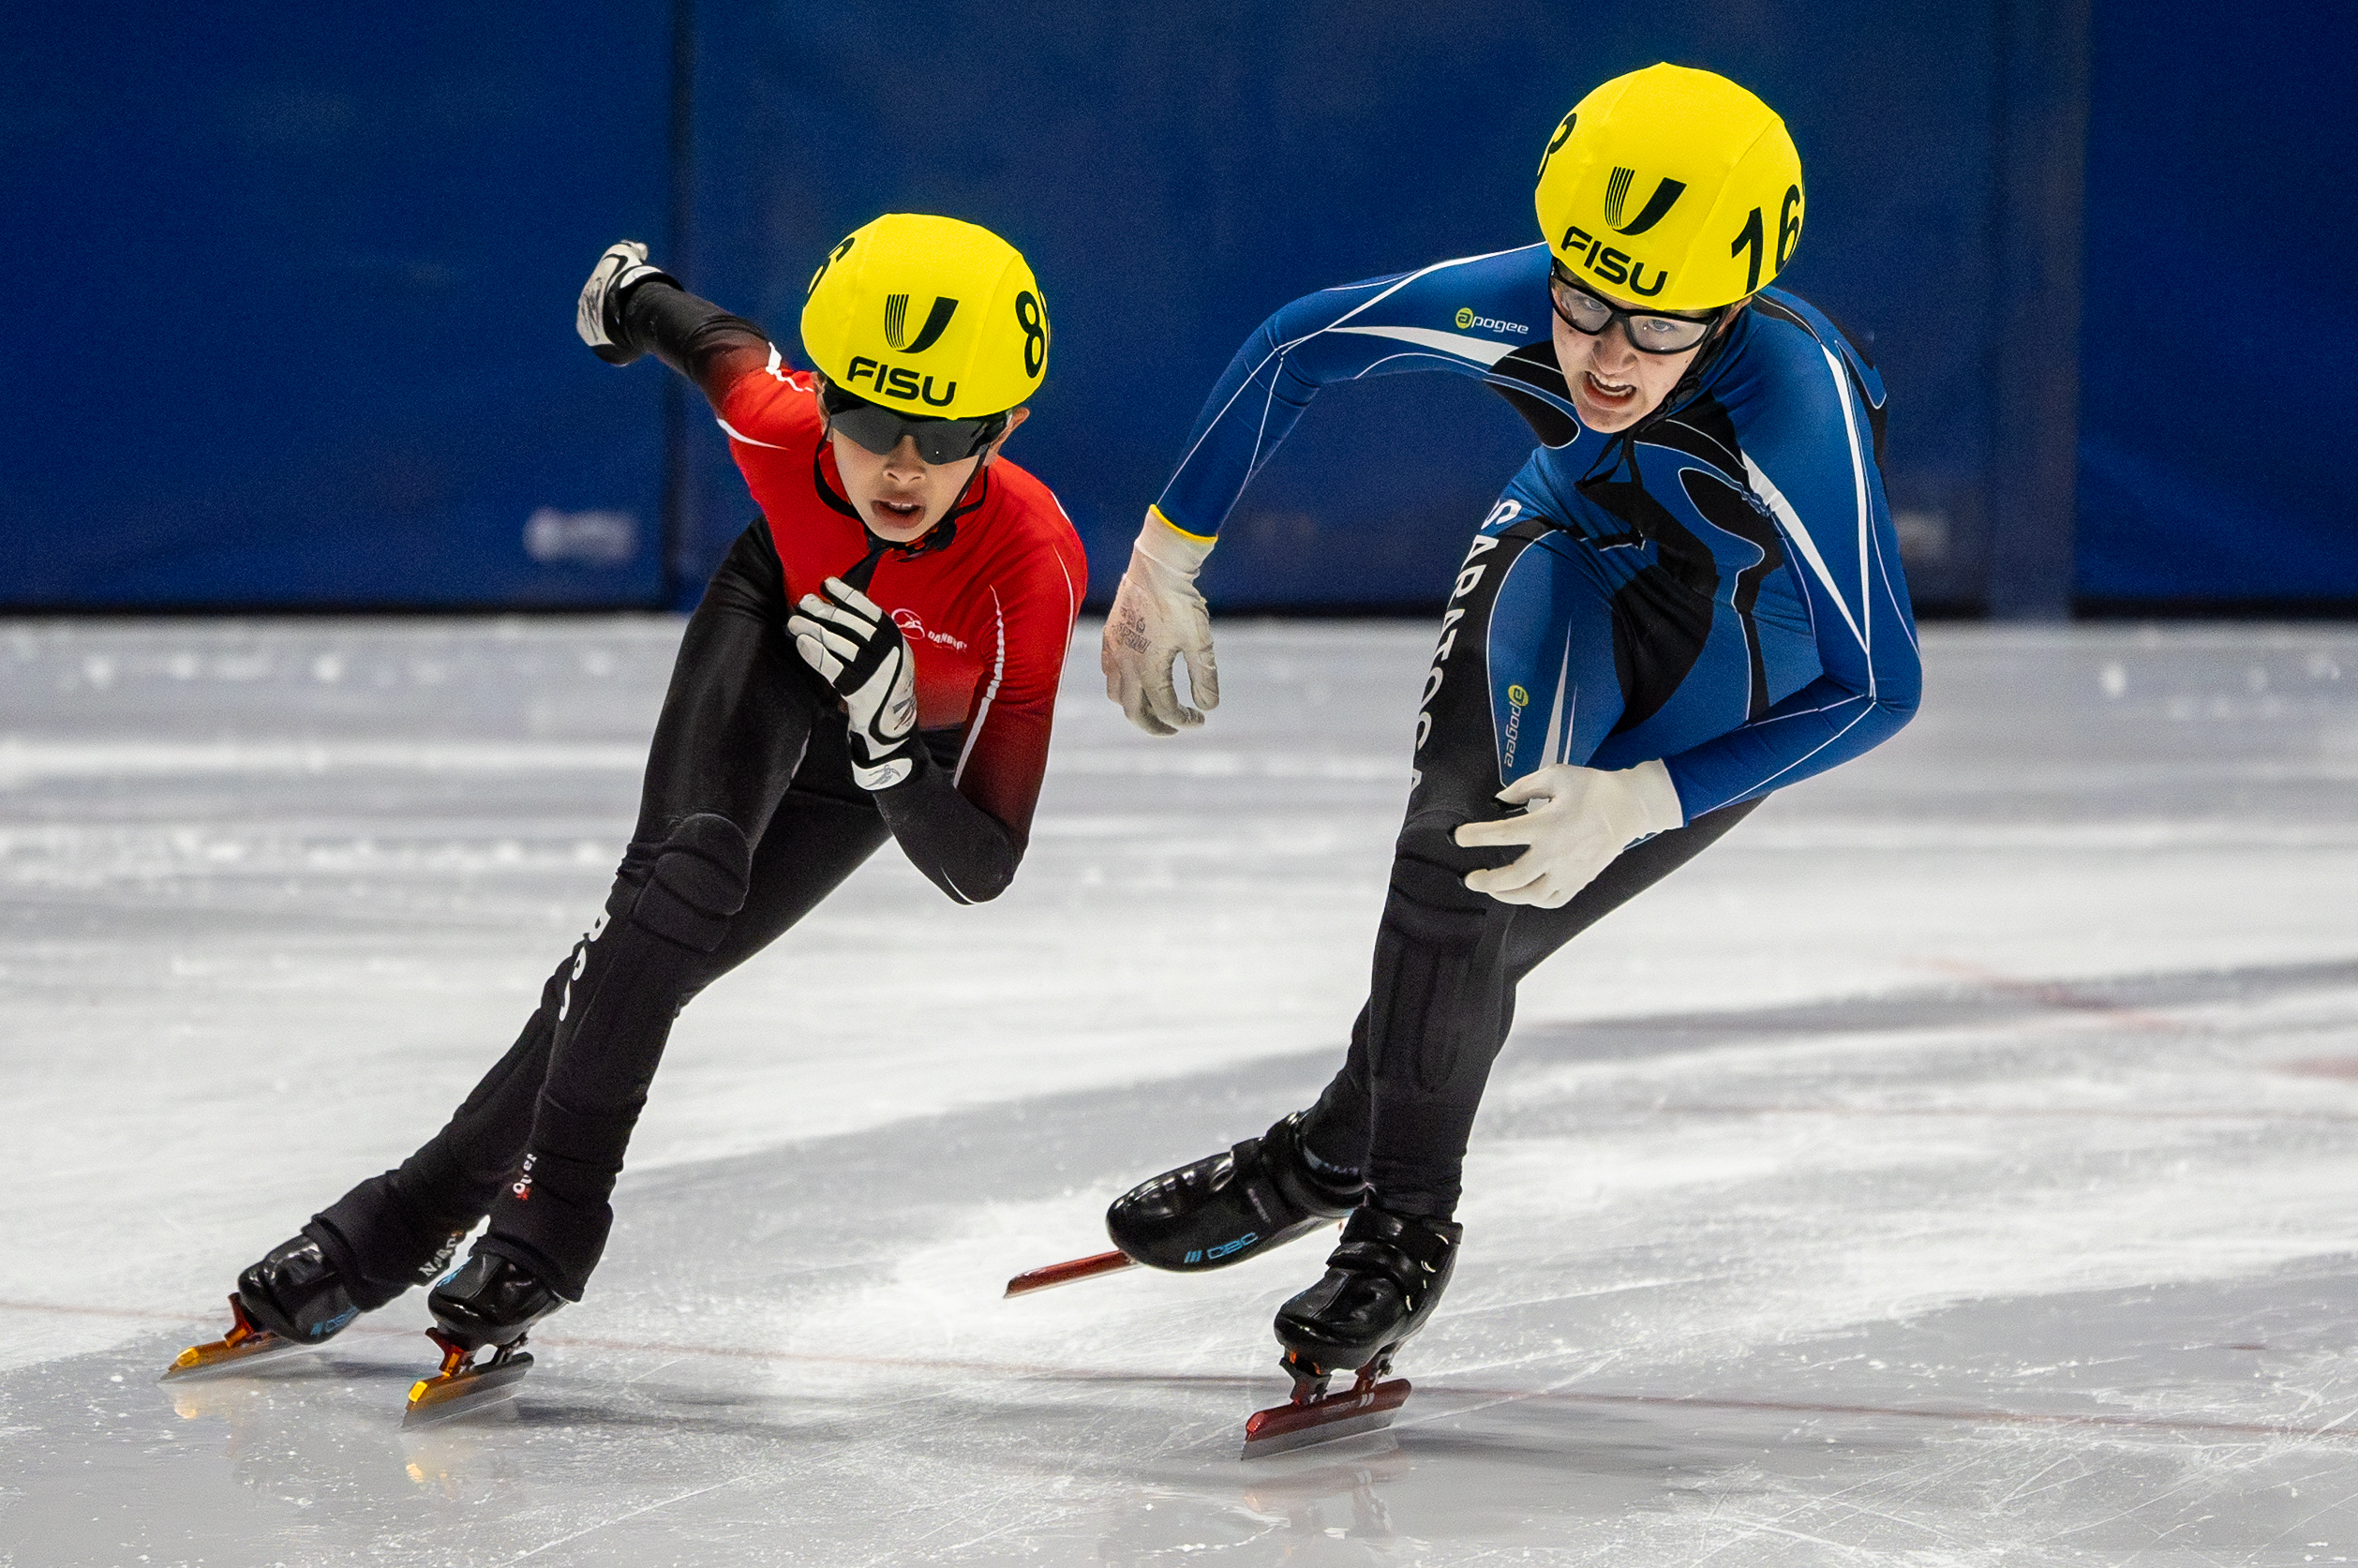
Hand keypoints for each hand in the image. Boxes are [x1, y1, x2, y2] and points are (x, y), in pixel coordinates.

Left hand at [576, 241, 677, 364]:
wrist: (625, 303)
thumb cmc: (624, 277)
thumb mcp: (625, 254)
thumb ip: (630, 249)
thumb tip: (639, 248)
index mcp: (586, 298)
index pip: (600, 299)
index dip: (616, 298)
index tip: (631, 298)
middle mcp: (584, 318)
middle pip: (604, 320)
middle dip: (617, 317)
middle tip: (636, 315)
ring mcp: (594, 336)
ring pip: (610, 336)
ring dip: (622, 333)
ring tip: (639, 329)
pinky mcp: (606, 351)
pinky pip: (617, 351)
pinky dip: (626, 347)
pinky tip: (636, 342)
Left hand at [786, 578, 920, 789]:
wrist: (891, 725)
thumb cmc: (883, 684)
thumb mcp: (889, 656)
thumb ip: (870, 635)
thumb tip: (834, 605)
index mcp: (897, 641)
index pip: (871, 612)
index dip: (848, 595)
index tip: (827, 583)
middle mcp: (890, 655)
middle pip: (851, 626)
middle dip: (824, 610)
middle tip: (803, 602)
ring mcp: (876, 673)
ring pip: (839, 644)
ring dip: (813, 629)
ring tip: (794, 620)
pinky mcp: (860, 691)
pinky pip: (832, 667)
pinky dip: (815, 653)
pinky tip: (801, 643)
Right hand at [1101, 509, 1217, 734]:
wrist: (1157, 567)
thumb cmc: (1181, 603)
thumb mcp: (1200, 642)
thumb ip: (1204, 677)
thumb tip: (1209, 706)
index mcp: (1148, 669)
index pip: (1165, 709)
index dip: (1184, 720)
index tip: (1200, 718)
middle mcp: (1125, 664)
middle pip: (1133, 711)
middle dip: (1154, 725)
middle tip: (1174, 727)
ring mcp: (1114, 650)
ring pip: (1117, 693)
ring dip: (1135, 706)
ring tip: (1155, 705)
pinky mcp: (1110, 636)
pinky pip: (1109, 671)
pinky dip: (1122, 684)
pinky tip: (1137, 678)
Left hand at [1452, 759, 1684, 907]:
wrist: (1630, 806)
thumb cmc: (1591, 787)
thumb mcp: (1555, 775)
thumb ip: (1523, 787)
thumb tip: (1499, 802)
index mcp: (1548, 824)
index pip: (1502, 834)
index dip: (1475, 837)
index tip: (1457, 837)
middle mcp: (1556, 853)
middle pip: (1512, 877)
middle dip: (1485, 881)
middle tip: (1469, 879)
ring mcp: (1569, 871)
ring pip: (1532, 896)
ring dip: (1506, 895)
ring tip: (1492, 889)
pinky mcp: (1580, 880)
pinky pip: (1553, 901)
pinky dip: (1534, 901)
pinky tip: (1522, 894)